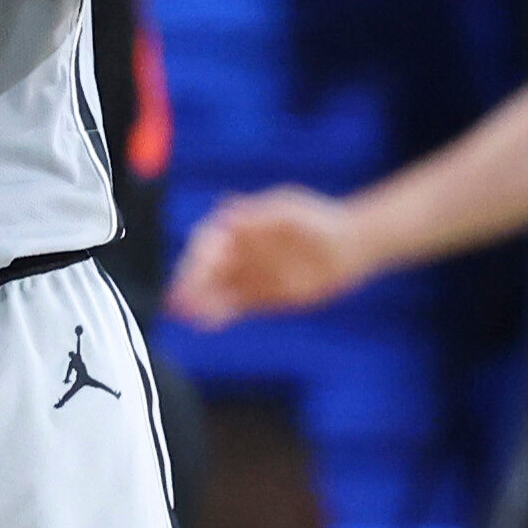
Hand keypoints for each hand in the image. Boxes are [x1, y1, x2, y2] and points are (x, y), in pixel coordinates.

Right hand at [171, 189, 382, 324]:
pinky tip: (206, 322)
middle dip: (190, 283)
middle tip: (179, 299)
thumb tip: (224, 204)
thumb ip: (258, 212)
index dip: (198, 257)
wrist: (348, 247)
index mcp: (237, 226)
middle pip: (205, 268)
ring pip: (214, 290)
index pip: (207, 242)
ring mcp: (245, 275)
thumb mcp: (289, 209)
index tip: (195, 269)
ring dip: (198, 302)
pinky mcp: (257, 297)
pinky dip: (218, 314)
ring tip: (186, 315)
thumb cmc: (317, 219)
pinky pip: (231, 306)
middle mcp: (235, 251)